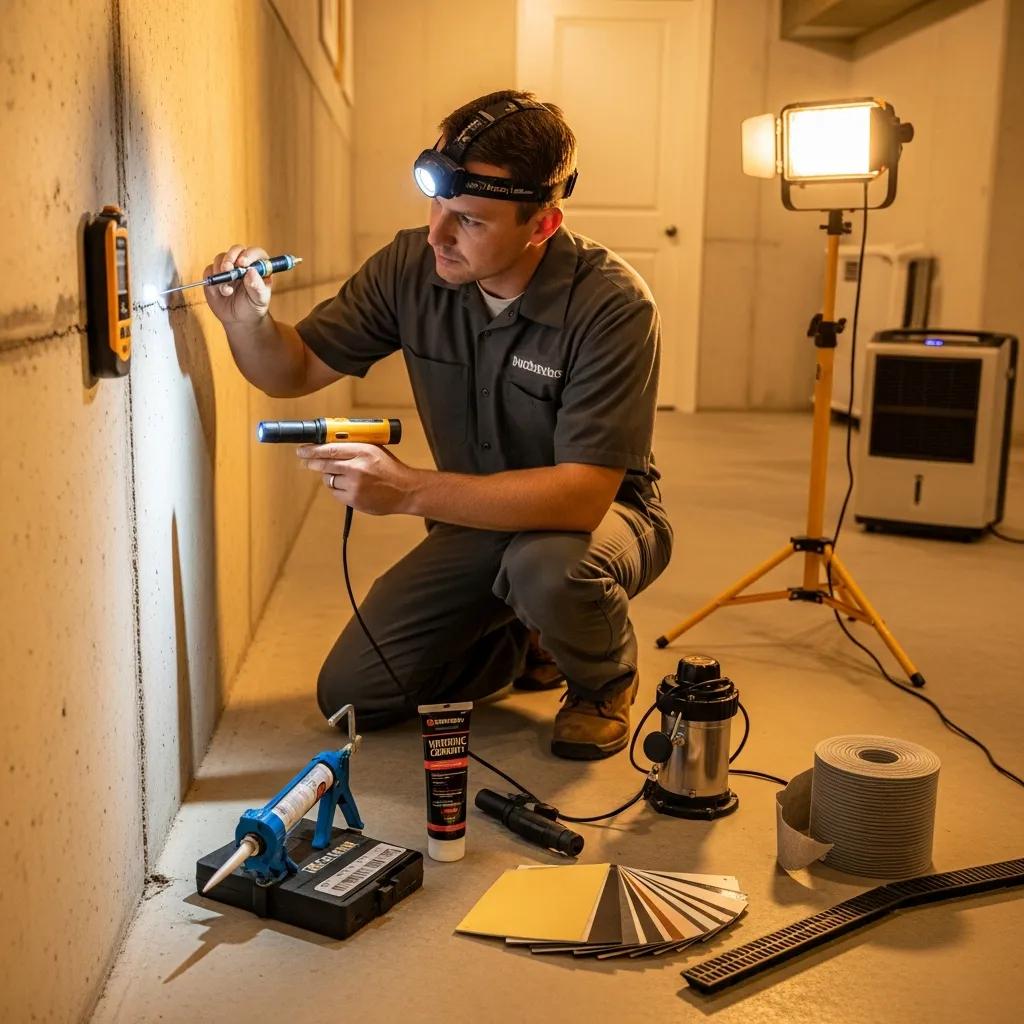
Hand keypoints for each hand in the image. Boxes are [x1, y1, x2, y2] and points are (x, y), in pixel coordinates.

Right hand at [204, 244, 272, 326]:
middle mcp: (242, 264)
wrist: (240, 319)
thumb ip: (257, 286)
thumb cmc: (253, 307)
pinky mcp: (215, 275)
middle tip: (227, 269)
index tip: (243, 263)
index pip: (254, 252)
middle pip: (235, 250)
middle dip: (230, 258)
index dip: (248, 255)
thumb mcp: (260, 299)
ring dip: (221, 272)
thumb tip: (251, 272)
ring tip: (227, 290)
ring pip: (220, 258)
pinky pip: (209, 270)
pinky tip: (221, 291)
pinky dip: (213, 279)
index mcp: (258, 266)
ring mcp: (228, 268)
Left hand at [297, 443, 417, 515]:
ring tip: (345, 476)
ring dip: (331, 477)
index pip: (331, 449)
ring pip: (329, 479)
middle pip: (325, 464)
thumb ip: (353, 448)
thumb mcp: (374, 450)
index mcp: (363, 451)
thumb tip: (328, 446)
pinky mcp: (353, 499)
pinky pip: (335, 492)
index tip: (302, 450)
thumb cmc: (390, 469)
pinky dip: (338, 489)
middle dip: (313, 462)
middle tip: (306, 460)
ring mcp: (354, 485)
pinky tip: (349, 487)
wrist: (405, 491)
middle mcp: (357, 467)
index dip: (313, 450)